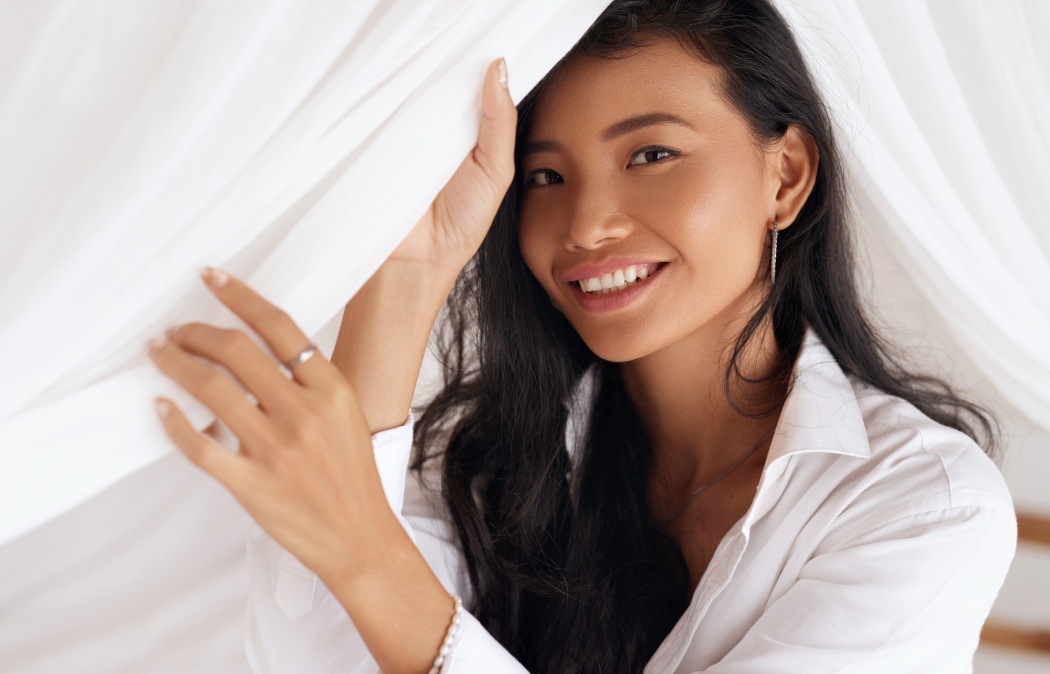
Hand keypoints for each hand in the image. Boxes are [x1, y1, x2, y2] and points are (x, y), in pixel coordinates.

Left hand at [147, 267, 395, 584]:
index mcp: (331, 390)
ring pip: (211, 390)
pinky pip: (200, 446)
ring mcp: (276, 449)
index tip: (211, 279)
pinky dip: (174, 422)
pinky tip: (161, 405)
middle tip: (176, 329)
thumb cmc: (352, 476)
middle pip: (237, 352)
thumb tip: (259, 347)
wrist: (359, 536)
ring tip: (161, 353)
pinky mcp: (252, 484)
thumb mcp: (347, 414)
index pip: (279, 327)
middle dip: (196, 332)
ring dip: (177, 364)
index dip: (240, 296)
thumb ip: (310, 381)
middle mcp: (303, 413)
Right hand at [389, 58, 517, 272]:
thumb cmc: (461, 223)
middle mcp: (435, 126)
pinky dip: (387, 104)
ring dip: (415, 84)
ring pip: (409, 92)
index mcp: (467, 130)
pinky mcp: (376, 139)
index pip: (469, 85)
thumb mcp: (494, 170)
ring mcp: (403, 131)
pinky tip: (397, 103)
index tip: (478, 48)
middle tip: (449, 59)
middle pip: (438, 81)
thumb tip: (499, 69)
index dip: (473, 65)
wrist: (418, 260)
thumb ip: (500, 123)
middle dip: (444, 69)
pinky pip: (380, 111)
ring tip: (426, 83)